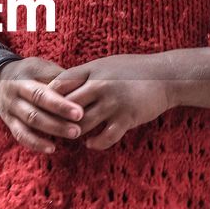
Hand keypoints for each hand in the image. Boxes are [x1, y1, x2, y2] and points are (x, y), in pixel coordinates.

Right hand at [0, 57, 84, 154]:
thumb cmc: (30, 73)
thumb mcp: (41, 67)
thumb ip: (59, 78)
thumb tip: (83, 87)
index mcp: (23, 79)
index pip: (41, 94)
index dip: (60, 104)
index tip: (79, 113)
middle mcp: (14, 95)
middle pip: (35, 111)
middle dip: (57, 122)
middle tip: (78, 130)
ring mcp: (10, 110)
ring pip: (29, 124)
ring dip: (51, 131)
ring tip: (72, 136)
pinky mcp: (9, 122)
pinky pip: (21, 135)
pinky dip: (36, 144)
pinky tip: (52, 148)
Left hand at [46, 54, 174, 149]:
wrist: (166, 76)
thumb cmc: (133, 69)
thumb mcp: (106, 64)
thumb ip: (85, 74)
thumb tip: (61, 85)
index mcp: (93, 70)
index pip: (60, 84)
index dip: (48, 97)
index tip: (43, 108)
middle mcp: (100, 85)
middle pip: (66, 106)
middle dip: (56, 119)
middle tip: (50, 129)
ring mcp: (113, 103)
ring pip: (82, 124)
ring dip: (73, 134)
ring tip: (69, 137)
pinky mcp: (127, 118)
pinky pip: (105, 137)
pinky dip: (95, 143)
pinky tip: (90, 143)